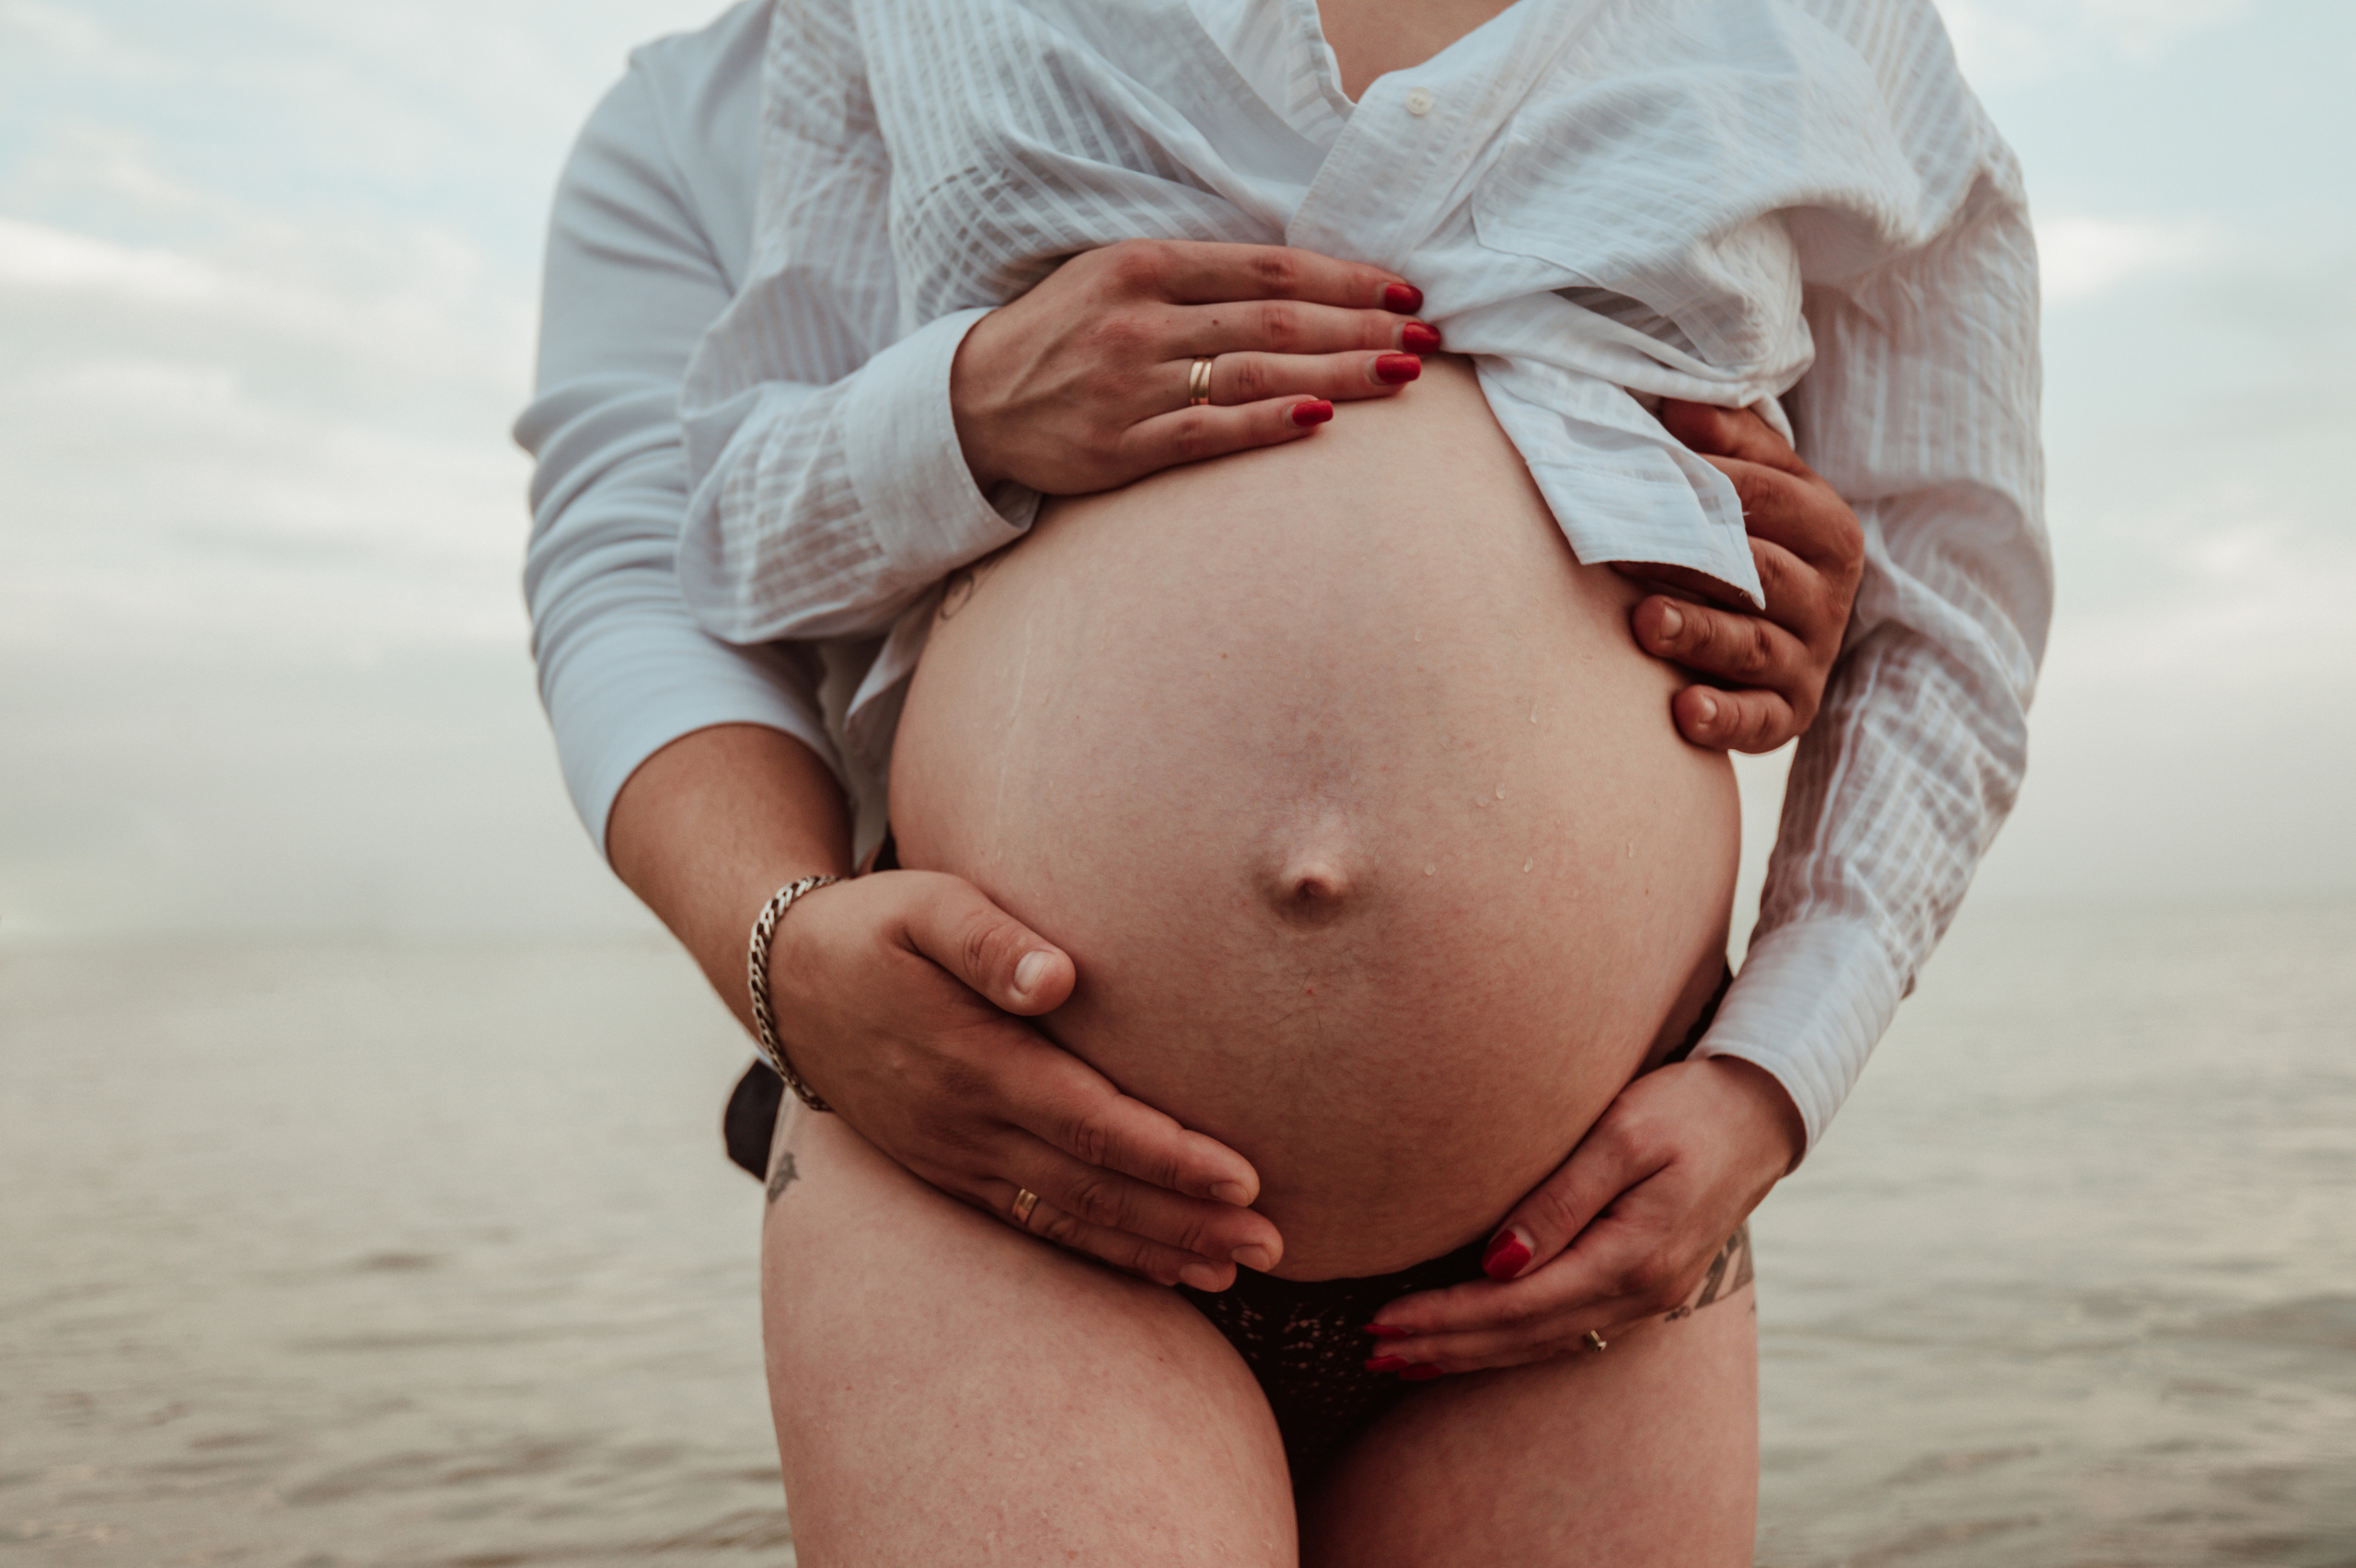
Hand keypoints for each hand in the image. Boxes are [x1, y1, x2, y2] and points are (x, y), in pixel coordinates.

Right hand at [767, 868, 1283, 1290]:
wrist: (787, 984)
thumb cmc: (875, 928)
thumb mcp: (923, 905)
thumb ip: (988, 940)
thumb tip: (1058, 977)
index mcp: (972, 1061)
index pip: (1088, 1122)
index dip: (1167, 1157)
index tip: (1243, 1179)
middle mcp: (965, 1126)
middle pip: (1091, 1189)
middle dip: (1184, 1222)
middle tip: (1272, 1245)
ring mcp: (954, 1159)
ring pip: (1067, 1220)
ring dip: (1153, 1250)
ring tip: (1235, 1271)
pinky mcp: (949, 1172)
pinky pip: (1034, 1224)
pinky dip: (1100, 1251)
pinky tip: (1159, 1269)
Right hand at [951, 238, 1434, 494]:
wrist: (970, 401)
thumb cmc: (1060, 334)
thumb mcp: (1116, 277)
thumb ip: (1197, 277)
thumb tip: (1301, 285)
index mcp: (1142, 266)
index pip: (1266, 269)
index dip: (1342, 280)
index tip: (1402, 291)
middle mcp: (1138, 322)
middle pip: (1274, 322)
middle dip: (1359, 329)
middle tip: (1426, 338)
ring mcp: (1128, 386)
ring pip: (1253, 376)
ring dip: (1337, 376)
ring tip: (1400, 375)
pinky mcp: (1118, 447)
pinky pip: (1206, 434)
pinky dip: (1266, 426)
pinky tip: (1322, 420)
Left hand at [1361, 1057, 1801, 1373]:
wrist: (1762, 1111)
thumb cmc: (1688, 1107)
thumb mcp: (1622, 1135)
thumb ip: (1559, 1200)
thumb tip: (1497, 1264)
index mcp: (1632, 1257)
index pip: (1516, 1304)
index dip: (1446, 1316)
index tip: (1383, 1319)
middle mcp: (1641, 1293)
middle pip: (1522, 1336)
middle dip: (1444, 1345)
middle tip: (1372, 1350)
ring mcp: (1647, 1298)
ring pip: (1541, 1343)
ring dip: (1470, 1353)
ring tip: (1406, 1358)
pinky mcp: (1645, 1288)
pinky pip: (1565, 1330)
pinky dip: (1510, 1342)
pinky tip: (1475, 1344)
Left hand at [1621, 400, 1865, 752]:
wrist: (1791, 636)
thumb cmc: (1757, 544)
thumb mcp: (1762, 485)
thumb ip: (1730, 441)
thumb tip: (1678, 403)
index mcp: (1827, 527)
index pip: (1763, 496)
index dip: (1702, 480)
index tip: (1637, 469)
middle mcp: (1828, 595)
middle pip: (1755, 573)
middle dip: (1688, 559)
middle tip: (1619, 549)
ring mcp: (1809, 659)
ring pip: (1753, 646)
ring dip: (1697, 634)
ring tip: (1644, 621)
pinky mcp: (1787, 715)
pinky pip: (1757, 722)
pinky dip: (1722, 719)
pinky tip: (1682, 712)